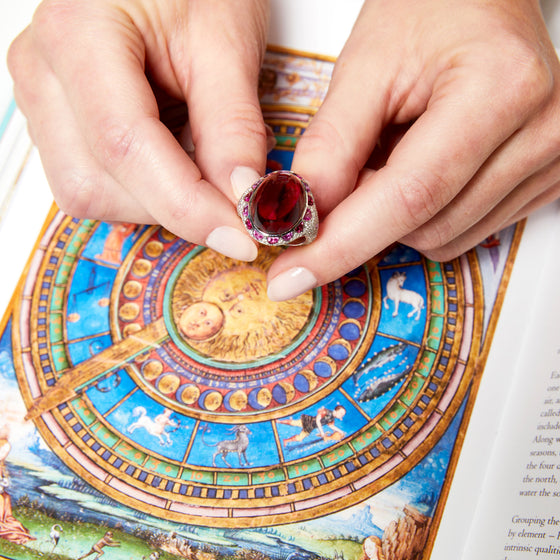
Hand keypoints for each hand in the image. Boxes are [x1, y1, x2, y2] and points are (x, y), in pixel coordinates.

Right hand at [8, 0, 269, 261]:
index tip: (242, 234)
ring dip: (158, 202)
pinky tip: (176, 161)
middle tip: (233, 205)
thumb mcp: (227, 42)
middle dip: (172, 207)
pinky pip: (94, 183)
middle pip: (96, 184)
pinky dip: (145, 191)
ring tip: (202, 165)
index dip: (188, 205)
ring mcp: (44, 99)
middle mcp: (43, 72)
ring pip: (89, 193)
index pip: (126, 147)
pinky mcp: (60, 122)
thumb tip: (245, 199)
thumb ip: (233, 125)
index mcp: (78, 34)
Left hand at [267, 0, 559, 299]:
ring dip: (395, 215)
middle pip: (424, 226)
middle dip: (363, 219)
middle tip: (346, 173)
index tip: (290, 276)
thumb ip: (332, 146)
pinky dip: (423, 214)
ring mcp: (550, 161)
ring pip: (442, 239)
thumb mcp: (365, 65)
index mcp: (498, 90)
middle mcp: (541, 132)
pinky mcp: (544, 181)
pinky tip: (421, 168)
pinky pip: (464, 231)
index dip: (340, 245)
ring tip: (394, 153)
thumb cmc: (431, 11)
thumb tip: (301, 217)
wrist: (483, 1)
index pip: (408, 197)